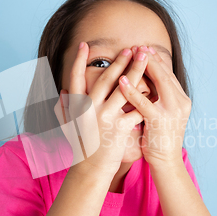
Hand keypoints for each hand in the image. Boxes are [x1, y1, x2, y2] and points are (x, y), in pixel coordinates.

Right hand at [53, 42, 147, 179]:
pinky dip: (145, 98)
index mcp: (77, 107)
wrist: (90, 170)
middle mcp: (90, 110)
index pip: (76, 78)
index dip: (79, 61)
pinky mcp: (119, 128)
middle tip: (131, 48)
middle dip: (119, 62)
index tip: (84, 45)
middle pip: (106, 79)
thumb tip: (62, 90)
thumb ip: (66, 107)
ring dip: (136, 71)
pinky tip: (155, 87)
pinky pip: (135, 109)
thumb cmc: (82, 147)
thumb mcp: (69, 126)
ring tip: (145, 59)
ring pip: (124, 89)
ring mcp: (105, 118)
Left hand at [119, 45, 190, 166]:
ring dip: (143, 66)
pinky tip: (121, 80)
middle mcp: (180, 102)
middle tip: (137, 45)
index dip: (156, 60)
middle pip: (164, 73)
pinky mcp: (159, 121)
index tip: (144, 48)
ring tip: (130, 53)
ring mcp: (171, 111)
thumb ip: (158, 98)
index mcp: (181, 100)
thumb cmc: (160, 139)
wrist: (166, 163)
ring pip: (158, 82)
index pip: (168, 74)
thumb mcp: (162, 114)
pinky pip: (143, 102)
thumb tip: (147, 82)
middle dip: (150, 58)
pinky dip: (132, 90)